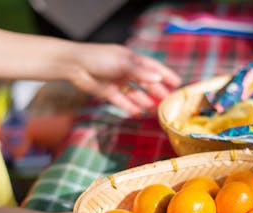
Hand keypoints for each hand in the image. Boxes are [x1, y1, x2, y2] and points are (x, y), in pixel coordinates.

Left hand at [67, 43, 181, 115]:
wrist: (75, 65)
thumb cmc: (99, 58)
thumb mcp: (123, 64)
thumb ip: (141, 73)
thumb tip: (158, 80)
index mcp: (132, 59)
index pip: (153, 67)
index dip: (166, 75)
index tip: (178, 84)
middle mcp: (126, 71)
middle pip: (146, 83)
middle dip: (157, 92)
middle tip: (169, 103)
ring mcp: (117, 82)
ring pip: (135, 94)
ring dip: (145, 102)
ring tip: (156, 111)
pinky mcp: (108, 92)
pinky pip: (122, 101)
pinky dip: (130, 107)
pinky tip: (138, 114)